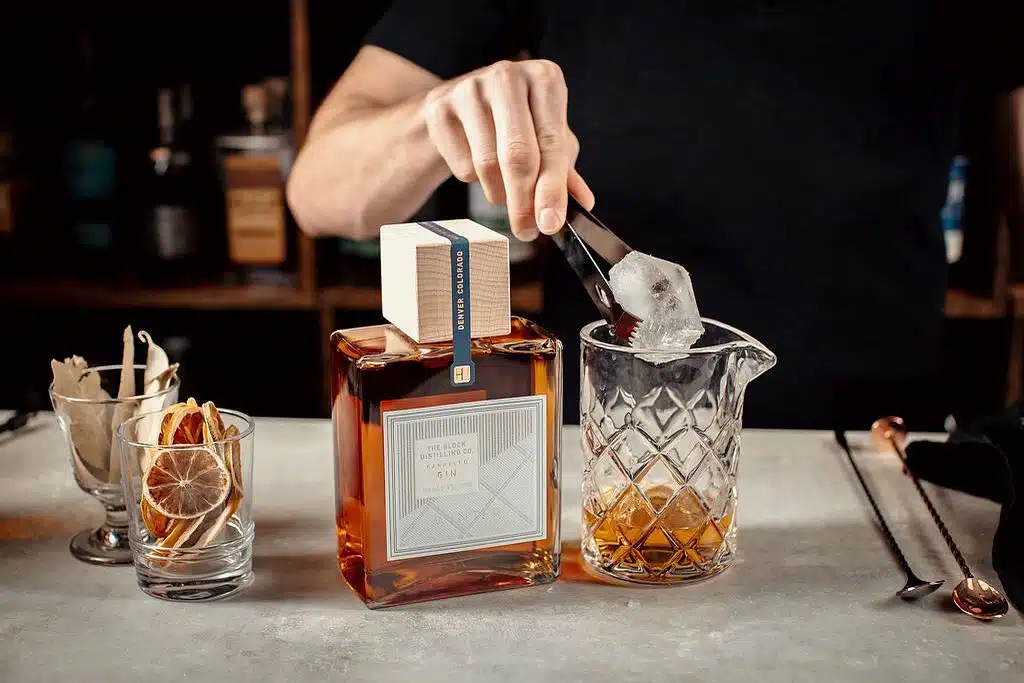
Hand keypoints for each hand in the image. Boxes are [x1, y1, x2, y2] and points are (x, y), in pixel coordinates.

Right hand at [422, 59, 594, 240]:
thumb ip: (564, 170)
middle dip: (524, 202)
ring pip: (487, 164)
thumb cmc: (512, 123)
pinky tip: (478, 169)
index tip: (551, 223)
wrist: (458, 109)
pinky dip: (474, 182)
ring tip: (504, 194)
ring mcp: (470, 89)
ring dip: (499, 194)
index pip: (552, 143)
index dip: (552, 189)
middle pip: (518, 154)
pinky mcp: (440, 108)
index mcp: (545, 78)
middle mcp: (508, 76)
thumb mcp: (544, 138)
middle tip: (527, 230)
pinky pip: (463, 165)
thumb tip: (582, 203)